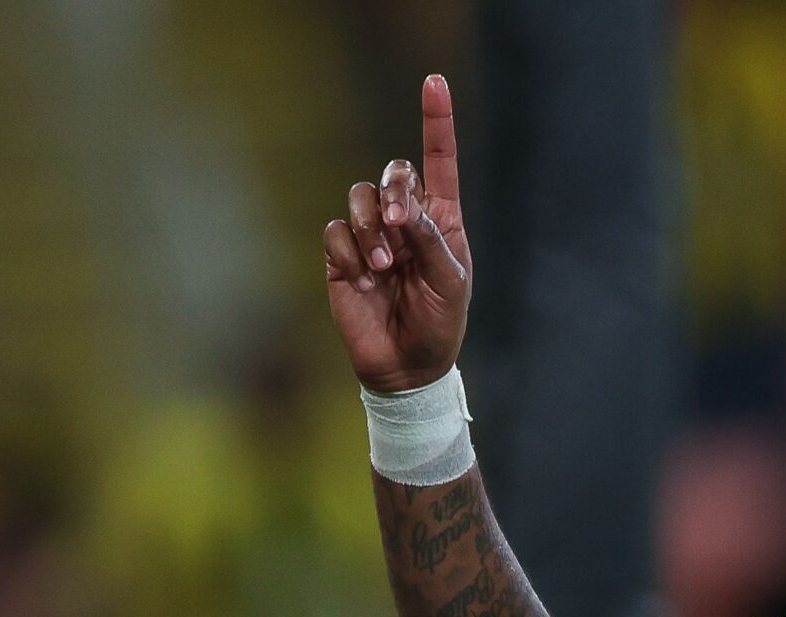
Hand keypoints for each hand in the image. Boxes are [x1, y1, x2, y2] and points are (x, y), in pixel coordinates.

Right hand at [325, 75, 473, 392]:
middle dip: (395, 193)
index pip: (438, 161)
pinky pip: (335, 232)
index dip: (436, 121)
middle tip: (400, 229)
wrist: (406, 366)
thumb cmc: (440, 325)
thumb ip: (429, 243)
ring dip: (371, 228)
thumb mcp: (450, 284)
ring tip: (382, 267)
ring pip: (359, 198)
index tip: (434, 81)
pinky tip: (362, 279)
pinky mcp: (342, 255)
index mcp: (441, 220)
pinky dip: (349, 252)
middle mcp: (406, 220)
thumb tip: (403, 213)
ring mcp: (372, 236)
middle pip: (393, 173)